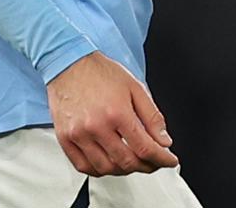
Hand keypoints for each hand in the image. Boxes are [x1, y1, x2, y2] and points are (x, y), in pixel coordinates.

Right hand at [46, 52, 177, 175]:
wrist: (69, 64)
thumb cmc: (101, 73)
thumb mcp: (135, 88)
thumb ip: (152, 117)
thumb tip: (164, 141)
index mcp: (117, 112)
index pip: (145, 147)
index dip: (162, 159)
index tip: (169, 160)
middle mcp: (96, 126)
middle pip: (127, 162)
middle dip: (147, 166)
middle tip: (155, 162)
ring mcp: (78, 135)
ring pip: (106, 168)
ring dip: (124, 170)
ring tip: (135, 162)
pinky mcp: (65, 139)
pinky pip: (83, 166)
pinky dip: (100, 171)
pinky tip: (111, 164)